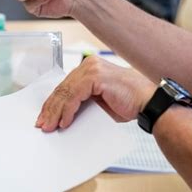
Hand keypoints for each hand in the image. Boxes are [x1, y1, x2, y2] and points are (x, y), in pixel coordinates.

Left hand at [36, 56, 155, 131]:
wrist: (149, 103)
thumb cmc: (128, 103)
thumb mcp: (99, 102)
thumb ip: (82, 103)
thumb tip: (62, 116)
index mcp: (89, 68)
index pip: (65, 87)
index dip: (52, 103)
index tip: (44, 117)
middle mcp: (89, 64)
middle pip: (62, 89)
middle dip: (50, 109)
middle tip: (42, 125)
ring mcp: (92, 69)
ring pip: (65, 92)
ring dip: (55, 112)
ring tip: (48, 126)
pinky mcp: (95, 77)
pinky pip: (74, 96)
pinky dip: (67, 110)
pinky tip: (63, 122)